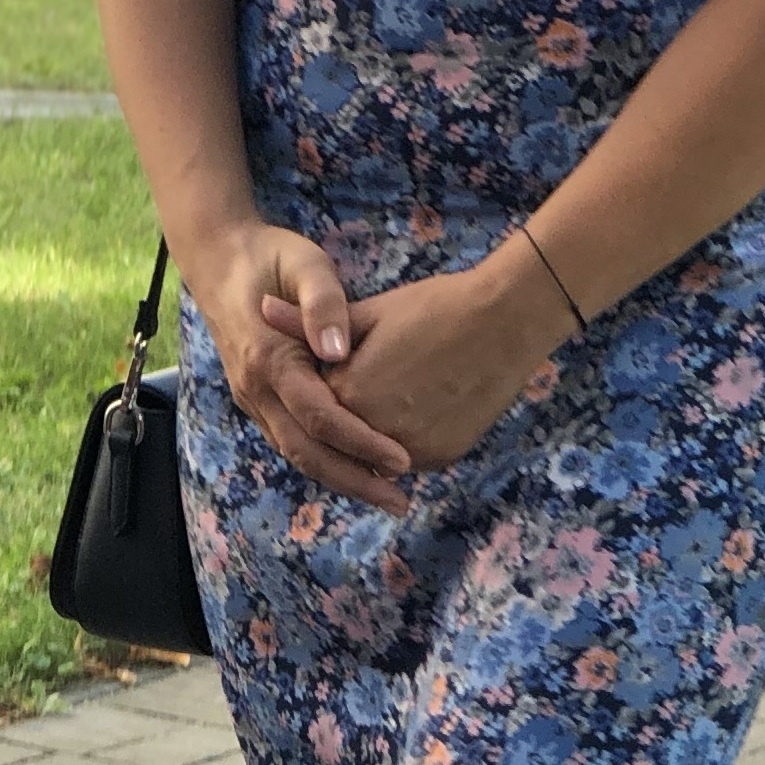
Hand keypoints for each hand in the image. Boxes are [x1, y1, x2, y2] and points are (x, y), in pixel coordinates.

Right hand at [193, 225, 413, 512]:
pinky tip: (356, 469)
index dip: (361, 442)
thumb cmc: (272, 257)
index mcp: (269, 359)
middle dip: (355, 481)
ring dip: (340, 478)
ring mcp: (253, 399)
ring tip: (387, 495)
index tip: (403, 459)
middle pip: (306, 452)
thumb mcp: (305, 264)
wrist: (219, 260)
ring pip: (296, 453)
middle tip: (401, 502)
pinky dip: (323, 461)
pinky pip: (291, 441)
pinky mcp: (258, 401)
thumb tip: (338, 350)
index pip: (319, 417)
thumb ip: (322, 304)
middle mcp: (256, 389)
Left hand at [290, 245, 568, 477]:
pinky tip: (421, 405)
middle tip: (377, 376)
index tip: (344, 361)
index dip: (328, 380)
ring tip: (401, 388)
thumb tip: (259, 308)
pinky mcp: (441, 457)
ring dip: (373, 433)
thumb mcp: (369, 311)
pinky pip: (409, 457)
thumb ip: (308, 322)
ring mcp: (410, 451)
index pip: (318, 401)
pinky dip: (405, 441)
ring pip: (374, 451)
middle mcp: (372, 432)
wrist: (505, 321)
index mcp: (347, 392)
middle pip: (343, 432)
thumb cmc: (435, 306)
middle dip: (348, 412)